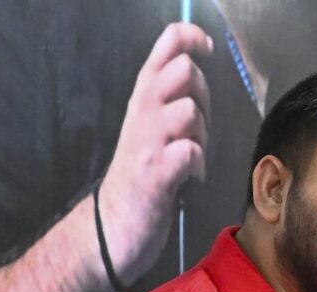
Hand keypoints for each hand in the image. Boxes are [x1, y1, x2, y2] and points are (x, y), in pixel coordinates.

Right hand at [98, 22, 212, 284]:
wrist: (110, 226)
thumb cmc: (138, 176)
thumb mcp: (151, 128)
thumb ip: (169, 99)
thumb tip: (196, 74)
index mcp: (144, 99)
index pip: (166, 48)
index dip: (190, 39)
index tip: (207, 49)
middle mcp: (143, 113)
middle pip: (184, 72)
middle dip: (202, 95)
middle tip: (196, 128)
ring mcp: (148, 144)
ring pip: (189, 111)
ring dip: (201, 135)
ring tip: (192, 159)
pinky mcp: (156, 175)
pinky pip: (189, 152)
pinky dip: (197, 165)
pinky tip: (190, 180)